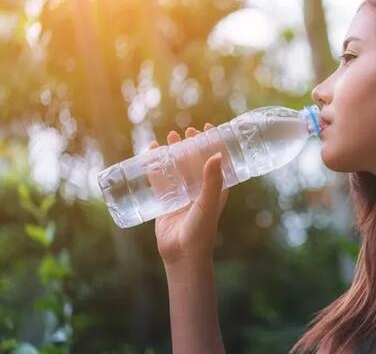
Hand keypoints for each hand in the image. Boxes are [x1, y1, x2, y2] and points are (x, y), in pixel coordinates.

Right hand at [149, 123, 229, 264]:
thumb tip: (217, 154)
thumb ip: (212, 181)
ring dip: (172, 152)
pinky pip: (160, 180)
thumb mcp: (208, 203)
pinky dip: (156, 166)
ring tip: (167, 137)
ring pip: (177, 168)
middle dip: (189, 145)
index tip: (207, 127)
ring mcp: (182, 195)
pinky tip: (151, 154)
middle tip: (183, 132)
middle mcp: (199, 189)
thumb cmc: (201, 232)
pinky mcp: (166, 201)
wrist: (182, 256)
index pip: (215, 160)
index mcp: (215, 188)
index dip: (212, 143)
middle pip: (194, 161)